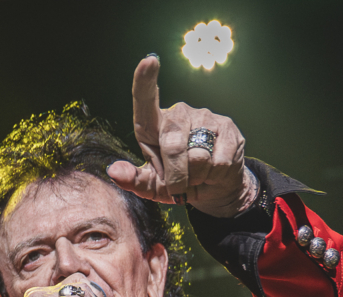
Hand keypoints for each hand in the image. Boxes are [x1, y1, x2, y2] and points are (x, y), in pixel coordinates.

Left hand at [107, 55, 258, 218]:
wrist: (213, 186)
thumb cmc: (176, 182)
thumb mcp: (151, 186)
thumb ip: (133, 180)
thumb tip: (114, 171)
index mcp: (153, 125)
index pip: (145, 100)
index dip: (145, 81)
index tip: (149, 61)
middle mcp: (178, 114)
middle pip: (173, 146)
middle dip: (175, 177)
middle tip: (177, 188)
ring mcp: (205, 117)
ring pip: (197, 157)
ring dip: (195, 178)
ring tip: (196, 176)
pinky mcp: (228, 128)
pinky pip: (218, 161)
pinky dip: (213, 176)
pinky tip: (212, 171)